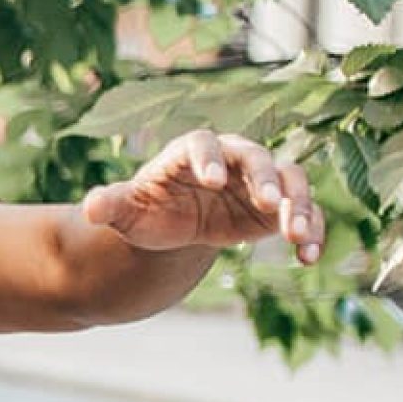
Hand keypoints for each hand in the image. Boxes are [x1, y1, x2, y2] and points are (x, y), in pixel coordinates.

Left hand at [80, 131, 323, 265]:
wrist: (176, 226)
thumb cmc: (149, 210)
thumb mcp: (127, 211)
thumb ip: (111, 206)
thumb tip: (90, 208)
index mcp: (191, 152)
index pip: (203, 144)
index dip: (208, 158)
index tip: (211, 181)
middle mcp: (232, 158)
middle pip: (256, 157)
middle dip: (266, 178)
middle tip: (271, 203)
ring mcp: (262, 180)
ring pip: (291, 180)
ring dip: (299, 204)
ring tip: (295, 235)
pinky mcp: (280, 207)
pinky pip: (304, 213)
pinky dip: (312, 231)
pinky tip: (309, 257)